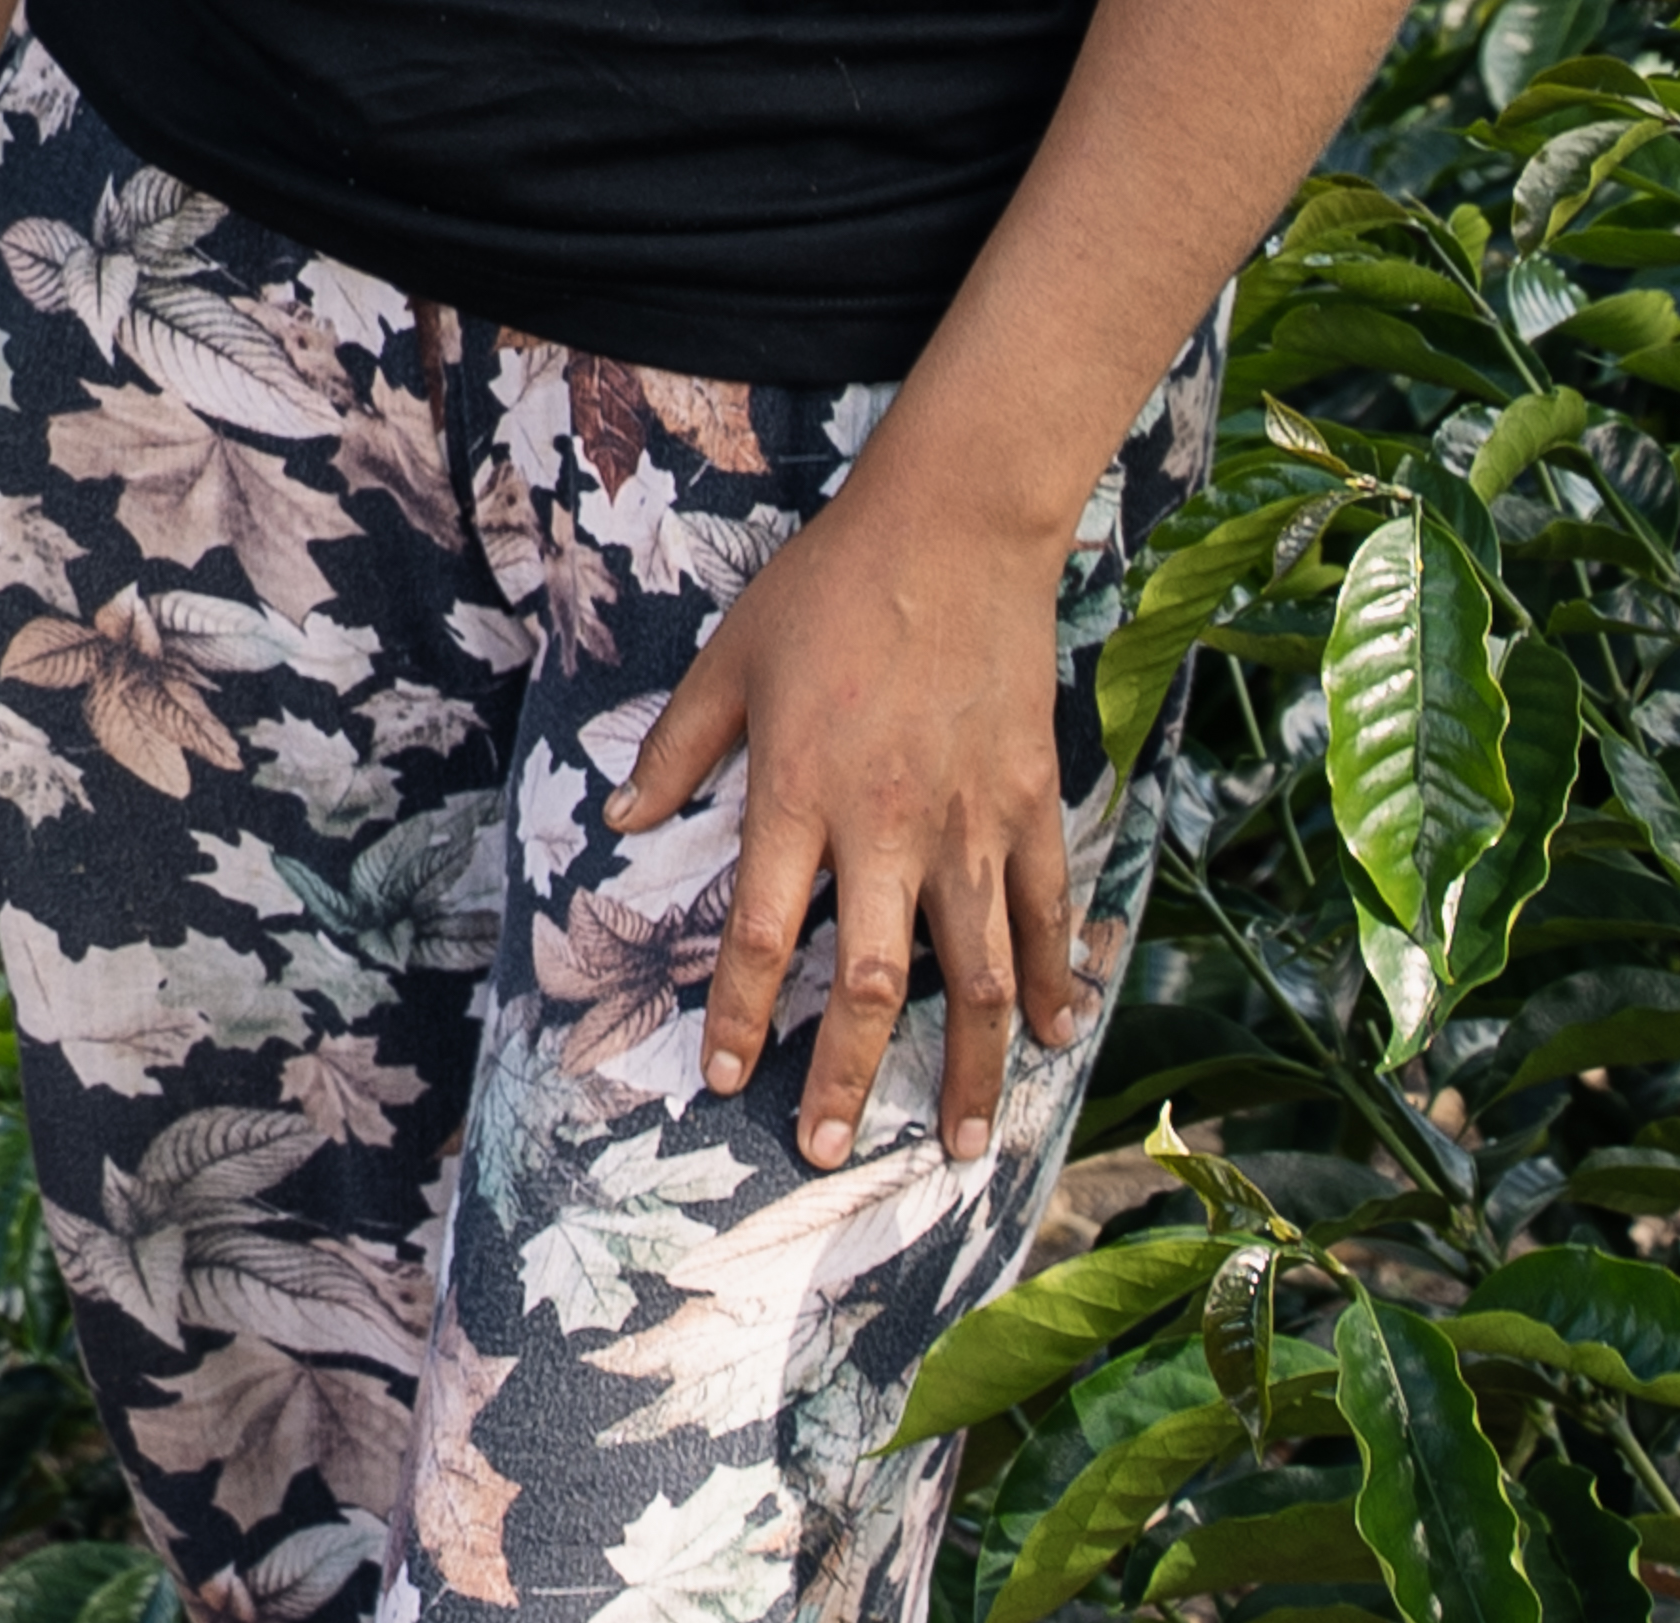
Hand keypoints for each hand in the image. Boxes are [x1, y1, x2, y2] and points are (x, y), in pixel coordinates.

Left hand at [625, 475, 1086, 1168]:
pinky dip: (1054, 979)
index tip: (729, 1082)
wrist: (952, 529)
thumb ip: (677, 748)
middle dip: (851, 1079)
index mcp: (798, 795)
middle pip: (872, 985)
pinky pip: (1048, 912)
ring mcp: (969, 822)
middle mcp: (886, 827)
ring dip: (972, 1067)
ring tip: (965, 1144)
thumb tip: (624, 818)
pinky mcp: (1031, 802)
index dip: (743, 1017)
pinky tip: (1054, 1034)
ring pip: (976, 974)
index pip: (761, 935)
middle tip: (830, 1151)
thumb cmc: (827, 591)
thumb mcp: (727, 658)